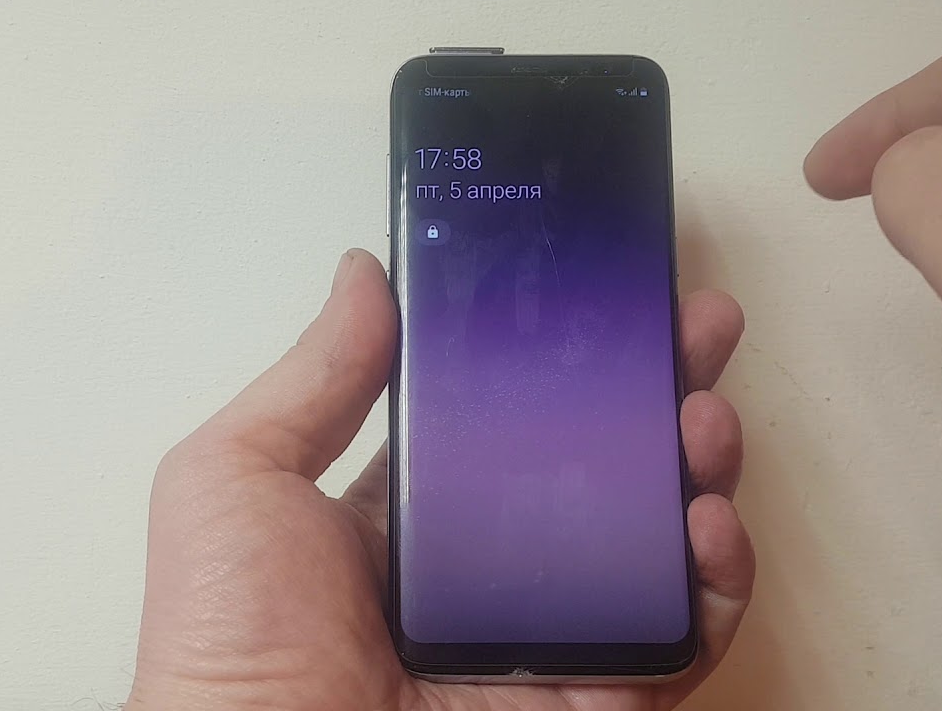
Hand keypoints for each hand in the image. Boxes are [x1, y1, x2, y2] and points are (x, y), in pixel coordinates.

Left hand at [125, 249, 751, 709]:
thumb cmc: (225, 638)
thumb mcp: (240, 476)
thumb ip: (315, 377)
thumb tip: (366, 272)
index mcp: (415, 511)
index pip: (516, 417)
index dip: (568, 355)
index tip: (611, 291)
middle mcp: (491, 567)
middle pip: (604, 466)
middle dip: (659, 389)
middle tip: (696, 328)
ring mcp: (547, 633)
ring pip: (655, 541)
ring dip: (699, 469)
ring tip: (704, 419)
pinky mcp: (590, 697)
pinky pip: (678, 640)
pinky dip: (717, 583)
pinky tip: (708, 524)